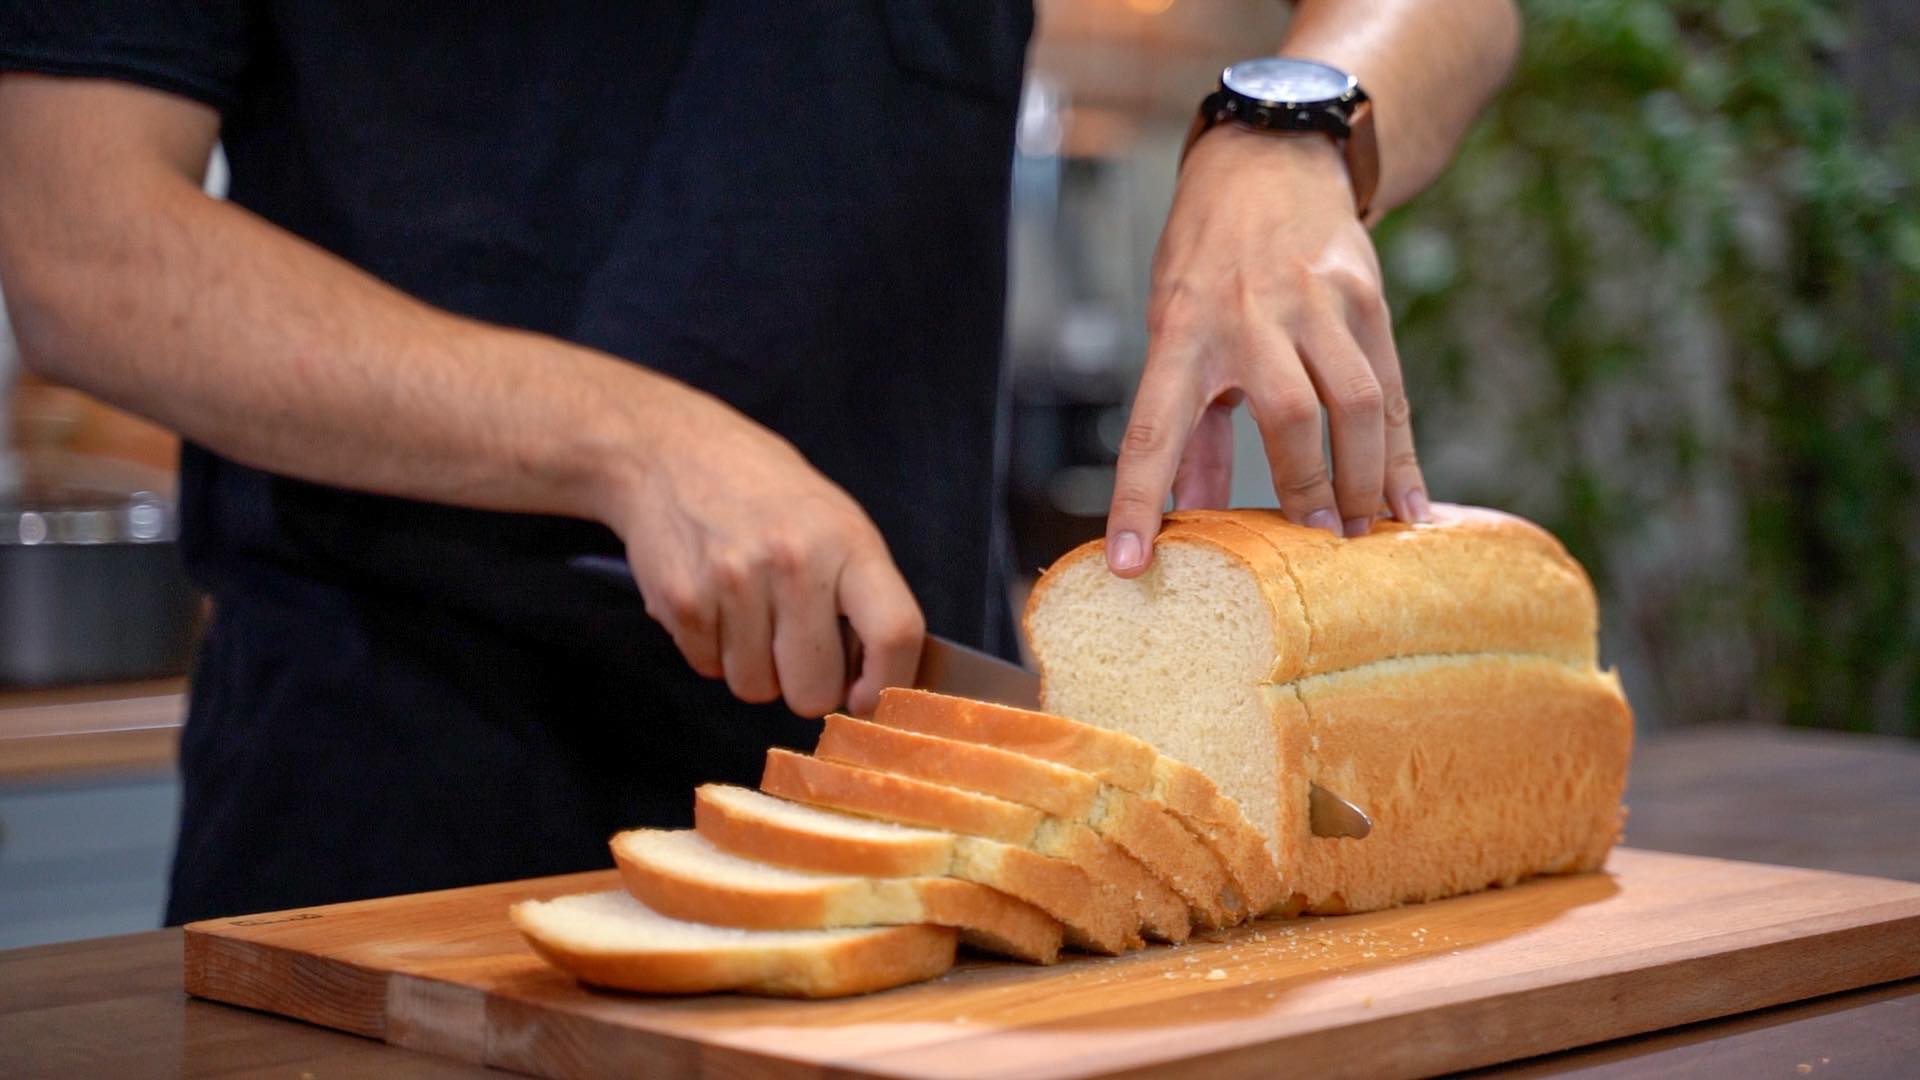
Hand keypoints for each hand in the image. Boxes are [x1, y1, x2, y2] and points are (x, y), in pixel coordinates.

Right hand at [599, 387, 922, 717]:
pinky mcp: (682, 602)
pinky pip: (710, 671)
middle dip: (806, 684)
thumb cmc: (767, 495)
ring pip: (757, 690)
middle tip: (795, 646)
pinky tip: (715, 603)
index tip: (869, 698)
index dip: (890, 683)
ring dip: (756, 667)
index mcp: (847, 542)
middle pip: (814, 692)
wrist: (672, 453)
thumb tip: (879, 682)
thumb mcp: (836, 523)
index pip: (894, 632)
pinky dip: (714, 650)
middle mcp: (793, 562)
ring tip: (750, 611)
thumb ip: (863, 595)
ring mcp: (732, 584)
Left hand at [1104, 126, 1428, 575]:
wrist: (1271, 158)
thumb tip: (1190, 517)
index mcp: (1182, 331)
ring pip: (1354, 402)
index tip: (1129, 563)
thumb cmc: (1208, 259)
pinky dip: (1401, 455)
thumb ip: (1188, 427)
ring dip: (1363, 478)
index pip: (1152, 429)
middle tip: (1318, 549)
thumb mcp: (1174, 325)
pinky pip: (1392, 387)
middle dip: (1304, 489)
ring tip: (1363, 533)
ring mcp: (1315, 300)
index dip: (1137, 499)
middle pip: (1288, 415)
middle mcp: (1249, 314)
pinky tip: (1409, 505)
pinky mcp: (1365, 294)